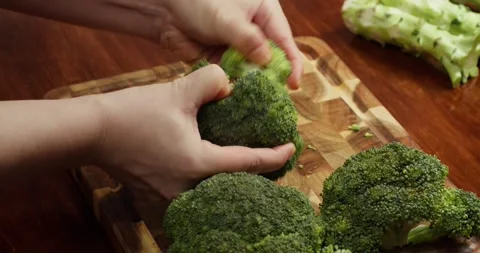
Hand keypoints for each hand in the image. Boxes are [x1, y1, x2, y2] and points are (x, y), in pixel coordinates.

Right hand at [93, 64, 295, 199]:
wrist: (92, 132)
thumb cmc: (132, 114)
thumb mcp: (176, 91)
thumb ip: (211, 82)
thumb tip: (228, 86)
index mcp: (197, 164)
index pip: (247, 163)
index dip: (274, 156)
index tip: (291, 149)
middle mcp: (186, 189)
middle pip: (233, 187)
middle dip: (257, 176)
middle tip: (273, 160)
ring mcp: (169, 199)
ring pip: (212, 196)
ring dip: (231, 184)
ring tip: (247, 171)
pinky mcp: (156, 199)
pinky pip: (191, 200)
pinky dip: (207, 190)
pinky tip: (211, 179)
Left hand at [156, 0, 302, 88]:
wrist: (166, 8)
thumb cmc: (199, 1)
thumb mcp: (227, 19)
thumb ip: (248, 40)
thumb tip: (267, 60)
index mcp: (264, 13)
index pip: (285, 41)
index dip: (292, 63)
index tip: (293, 84)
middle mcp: (255, 32)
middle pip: (270, 59)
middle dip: (272, 76)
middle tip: (274, 95)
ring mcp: (238, 47)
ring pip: (252, 70)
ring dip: (252, 83)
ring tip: (255, 98)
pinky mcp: (222, 59)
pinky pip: (233, 75)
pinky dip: (234, 84)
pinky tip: (235, 94)